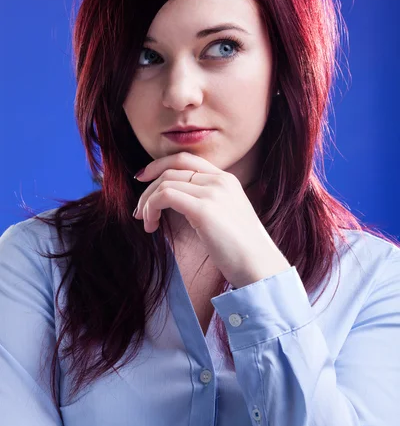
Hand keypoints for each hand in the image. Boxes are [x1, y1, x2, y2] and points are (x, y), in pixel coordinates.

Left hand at [133, 152, 290, 288]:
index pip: (185, 159)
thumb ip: (205, 201)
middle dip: (148, 182)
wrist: (258, 266)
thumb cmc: (240, 250)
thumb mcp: (224, 215)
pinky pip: (165, 196)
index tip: (143, 178)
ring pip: (165, 183)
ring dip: (147, 202)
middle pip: (172, 167)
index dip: (159, 165)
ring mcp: (212, 192)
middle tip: (138, 207)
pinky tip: (152, 226)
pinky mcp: (203, 209)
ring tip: (146, 222)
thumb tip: (174, 201)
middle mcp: (220, 180)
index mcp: (226, 179)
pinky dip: (151, 209)